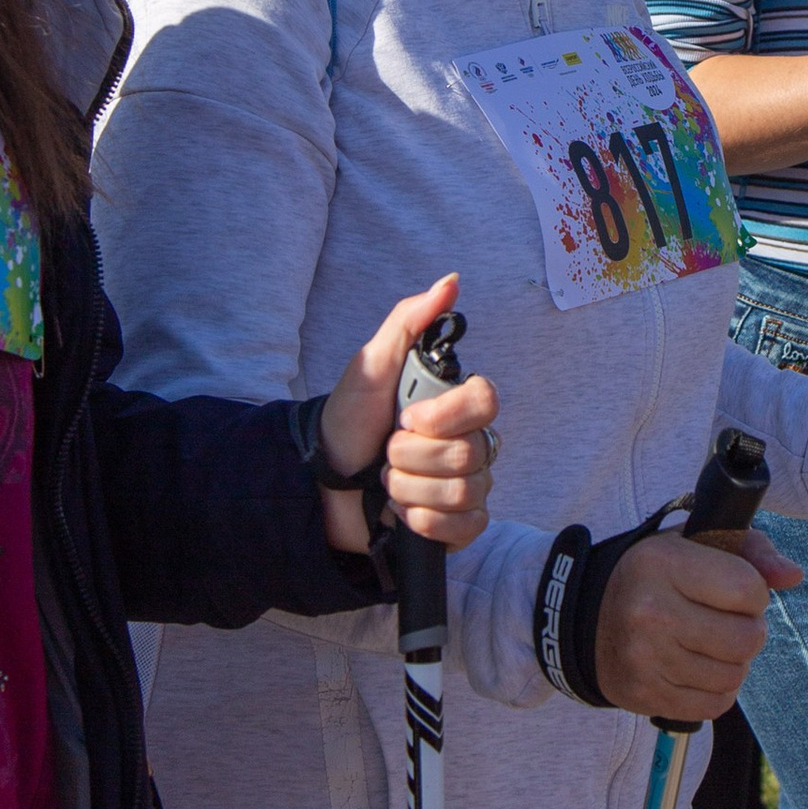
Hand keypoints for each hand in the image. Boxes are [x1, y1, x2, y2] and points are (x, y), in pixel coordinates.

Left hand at [316, 271, 498, 554]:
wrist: (321, 483)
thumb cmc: (347, 423)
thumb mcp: (370, 366)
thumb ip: (408, 321)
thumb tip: (451, 281)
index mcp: (456, 405)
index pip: (486, 402)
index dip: (445, 415)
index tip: (406, 417)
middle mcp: (471, 444)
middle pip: (471, 453)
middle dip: (413, 456)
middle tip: (386, 451)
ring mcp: (469, 486)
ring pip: (464, 491)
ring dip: (409, 488)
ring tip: (385, 482)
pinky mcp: (460, 526)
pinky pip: (464, 526)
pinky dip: (423, 520)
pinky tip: (401, 512)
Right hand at [592, 529, 803, 723]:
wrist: (588, 619)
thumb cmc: (656, 577)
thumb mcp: (695, 544)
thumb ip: (752, 550)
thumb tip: (793, 575)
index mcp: (662, 564)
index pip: (748, 589)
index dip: (755, 593)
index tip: (737, 591)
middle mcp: (650, 612)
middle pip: (746, 639)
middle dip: (749, 630)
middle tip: (728, 622)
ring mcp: (645, 658)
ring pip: (734, 675)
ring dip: (734, 662)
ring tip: (712, 644)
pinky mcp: (645, 694)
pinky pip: (714, 705)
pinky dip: (717, 690)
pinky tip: (700, 669)